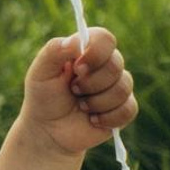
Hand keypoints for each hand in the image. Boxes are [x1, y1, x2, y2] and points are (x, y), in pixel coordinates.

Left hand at [21, 27, 136, 156]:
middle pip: (116, 64)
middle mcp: (105, 66)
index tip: (77, 68)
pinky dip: (107, 118)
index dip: (95, 52)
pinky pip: (129, 109)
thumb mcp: (40, 72)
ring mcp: (116, 87)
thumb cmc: (43, 97)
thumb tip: (77, 41)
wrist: (48, 131)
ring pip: (123, 88)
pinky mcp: (123, 109)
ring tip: (80, 105)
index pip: (104, 39)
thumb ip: (54, 50)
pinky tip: (92, 120)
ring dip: (96, 102)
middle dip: (90, 83)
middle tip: (73, 90)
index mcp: (86, 51)